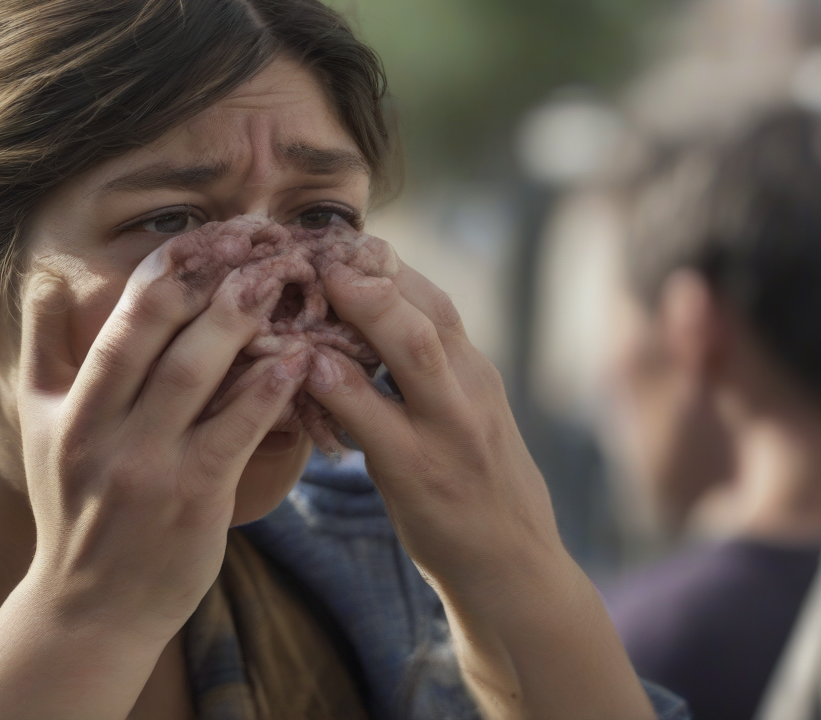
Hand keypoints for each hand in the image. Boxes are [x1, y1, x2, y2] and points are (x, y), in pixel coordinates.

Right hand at [0, 225, 309, 719]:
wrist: (87, 608)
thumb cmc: (73, 510)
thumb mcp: (39, 428)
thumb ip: (42, 351)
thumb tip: (46, 278)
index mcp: (69, 403)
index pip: (120, 315)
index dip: (168, 266)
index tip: (209, 234)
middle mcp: (103, 426)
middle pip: (156, 327)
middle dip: (211, 276)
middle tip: (259, 240)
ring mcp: (147, 463)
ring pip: (195, 371)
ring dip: (242, 319)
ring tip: (280, 280)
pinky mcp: (192, 498)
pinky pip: (234, 430)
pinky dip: (268, 389)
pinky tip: (299, 359)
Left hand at [306, 238, 652, 719]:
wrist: (513, 569)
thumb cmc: (474, 489)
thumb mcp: (463, 418)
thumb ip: (425, 374)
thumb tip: (367, 328)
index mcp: (474, 372)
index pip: (434, 298)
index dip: (382, 264)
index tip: (333, 242)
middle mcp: (469, 390)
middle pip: (428, 308)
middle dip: (372, 270)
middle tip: (318, 246)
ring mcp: (449, 430)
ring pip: (414, 349)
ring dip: (364, 309)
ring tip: (318, 281)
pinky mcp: (421, 474)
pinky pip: (377, 420)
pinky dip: (340, 387)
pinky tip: (306, 367)